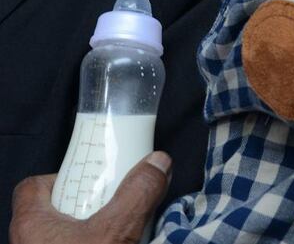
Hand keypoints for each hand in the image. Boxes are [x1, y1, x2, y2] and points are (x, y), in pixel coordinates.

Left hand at [10, 152, 171, 243]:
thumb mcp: (115, 231)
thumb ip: (137, 194)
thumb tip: (158, 162)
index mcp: (32, 223)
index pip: (34, 185)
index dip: (64, 175)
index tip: (93, 177)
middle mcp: (30, 241)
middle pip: (56, 206)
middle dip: (88, 201)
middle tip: (115, 201)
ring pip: (67, 231)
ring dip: (95, 225)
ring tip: (122, 226)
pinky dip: (96, 242)